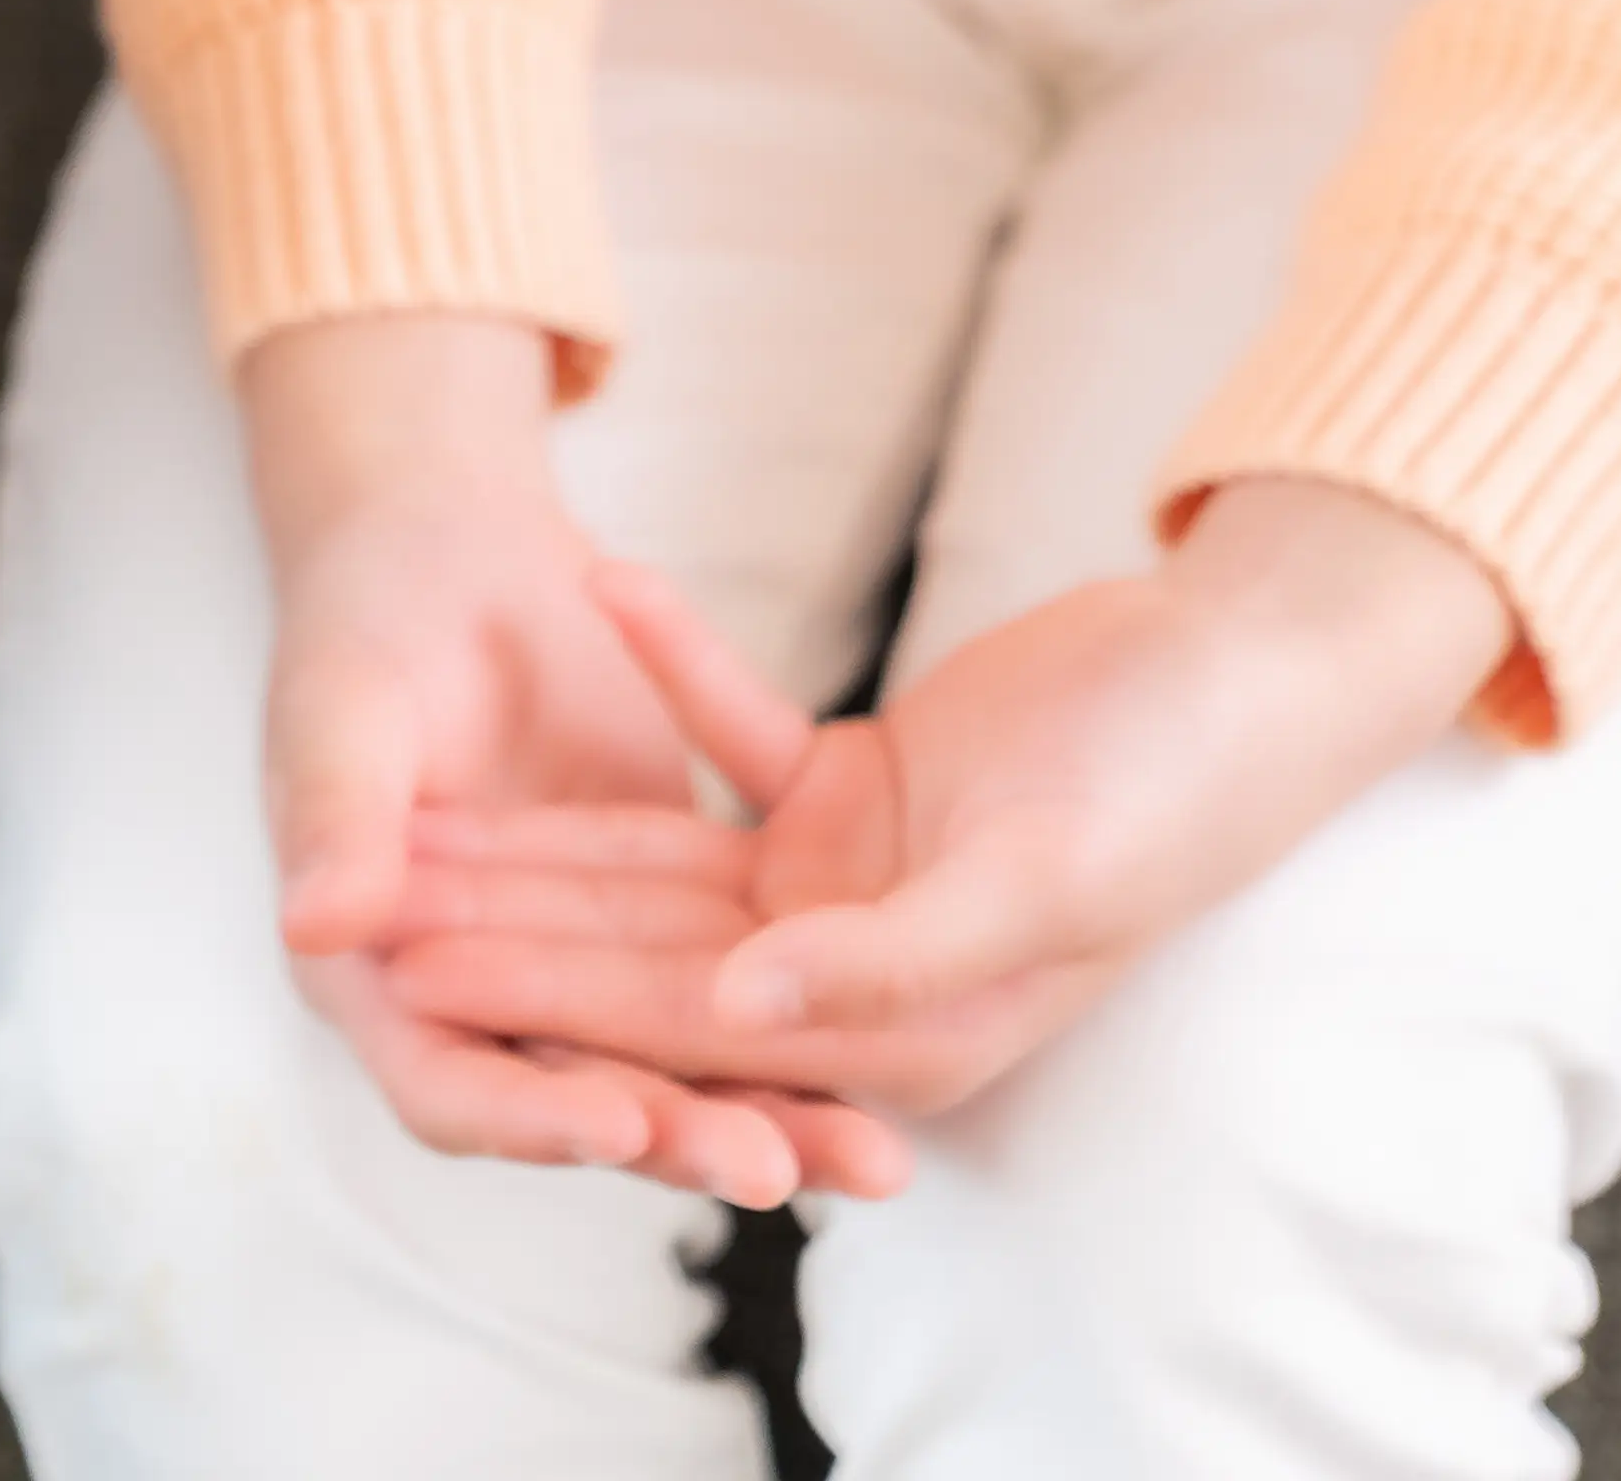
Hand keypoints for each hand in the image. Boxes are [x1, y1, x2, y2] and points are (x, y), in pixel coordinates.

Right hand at [242, 315, 909, 1207]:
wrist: (449, 546)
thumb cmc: (367, 620)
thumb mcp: (343, 709)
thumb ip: (335, 819)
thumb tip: (317, 930)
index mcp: (370, 974)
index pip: (447, 1081)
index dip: (529, 1112)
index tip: (621, 1123)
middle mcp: (474, 1002)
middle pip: (579, 1100)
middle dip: (681, 1139)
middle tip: (773, 1165)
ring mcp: (575, 969)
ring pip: (673, 1065)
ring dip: (763, 1110)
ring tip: (868, 1155)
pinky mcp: (663, 924)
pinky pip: (737, 985)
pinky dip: (805, 1015)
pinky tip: (893, 1051)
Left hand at [391, 483, 1511, 1122]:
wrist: (1253, 665)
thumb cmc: (1178, 786)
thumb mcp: (1041, 881)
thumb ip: (885, 957)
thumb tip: (735, 1014)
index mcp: (906, 1036)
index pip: (684, 1022)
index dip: (543, 989)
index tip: (415, 958)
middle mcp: (860, 972)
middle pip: (644, 946)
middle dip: (505, 918)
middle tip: (366, 880)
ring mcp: (855, 877)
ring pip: (662, 856)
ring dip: (546, 822)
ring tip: (417, 787)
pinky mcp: (862, 780)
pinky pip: (737, 728)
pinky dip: (678, 660)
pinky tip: (599, 583)